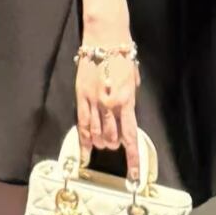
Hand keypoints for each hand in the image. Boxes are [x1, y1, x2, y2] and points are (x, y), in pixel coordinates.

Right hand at [75, 24, 141, 179]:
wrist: (105, 38)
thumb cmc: (123, 55)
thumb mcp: (134, 77)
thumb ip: (131, 96)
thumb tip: (128, 109)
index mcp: (127, 100)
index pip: (130, 136)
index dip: (132, 158)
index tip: (134, 176)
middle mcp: (110, 105)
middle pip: (112, 137)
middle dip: (115, 144)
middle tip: (115, 144)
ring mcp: (94, 102)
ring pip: (96, 133)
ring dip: (101, 142)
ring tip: (103, 143)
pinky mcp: (81, 96)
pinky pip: (82, 123)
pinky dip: (85, 139)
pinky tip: (86, 149)